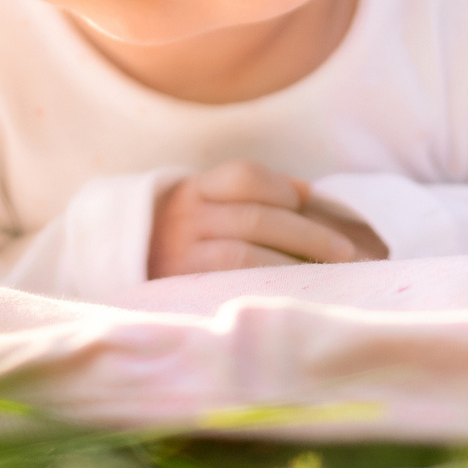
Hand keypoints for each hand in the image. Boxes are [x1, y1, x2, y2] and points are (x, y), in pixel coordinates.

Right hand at [147, 159, 388, 277]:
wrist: (122, 267)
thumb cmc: (183, 237)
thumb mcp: (203, 206)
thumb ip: (249, 197)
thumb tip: (309, 193)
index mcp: (192, 191)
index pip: (241, 177)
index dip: (282, 186)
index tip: (308, 199)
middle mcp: (183, 220)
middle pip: (255, 217)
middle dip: (307, 232)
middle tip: (345, 250)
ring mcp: (181, 256)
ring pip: (245, 254)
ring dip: (294, 262)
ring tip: (328, 272)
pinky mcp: (183, 289)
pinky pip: (233, 284)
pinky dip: (269, 284)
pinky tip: (295, 290)